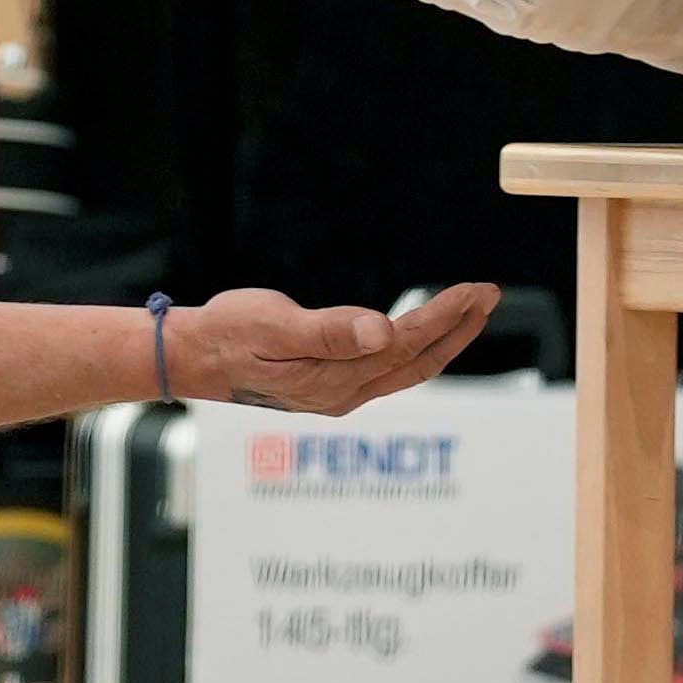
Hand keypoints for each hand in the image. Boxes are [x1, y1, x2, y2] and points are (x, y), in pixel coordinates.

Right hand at [169, 280, 498, 413]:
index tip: (476, 289)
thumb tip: (384, 331)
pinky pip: (388, 370)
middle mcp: (343, 392)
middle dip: (459, 329)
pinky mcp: (329, 385)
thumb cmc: (228, 334)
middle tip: (490, 295)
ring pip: (406, 369)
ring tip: (471, 310)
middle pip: (418, 362)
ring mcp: (338, 392)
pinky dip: (415, 349)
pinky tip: (421, 333)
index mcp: (335, 378)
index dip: (445, 317)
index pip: (407, 344)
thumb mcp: (274, 326)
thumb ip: (330, 331)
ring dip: (443, 339)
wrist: (193, 357)